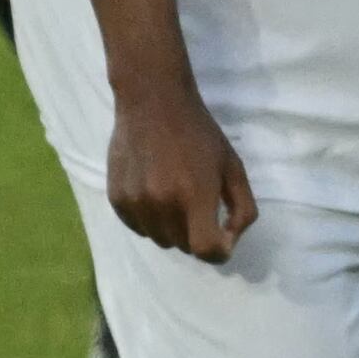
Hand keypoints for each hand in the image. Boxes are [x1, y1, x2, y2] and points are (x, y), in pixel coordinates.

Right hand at [107, 82, 256, 262]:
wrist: (153, 105)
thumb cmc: (200, 135)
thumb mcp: (234, 167)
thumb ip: (242, 207)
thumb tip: (230, 239)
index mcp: (194, 196)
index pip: (205, 249)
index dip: (220, 252)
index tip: (224, 239)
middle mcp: (161, 204)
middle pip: (184, 246)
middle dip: (199, 236)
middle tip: (202, 208)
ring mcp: (134, 203)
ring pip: (161, 240)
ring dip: (175, 229)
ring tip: (178, 198)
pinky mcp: (116, 199)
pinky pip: (139, 228)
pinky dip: (152, 222)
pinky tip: (157, 195)